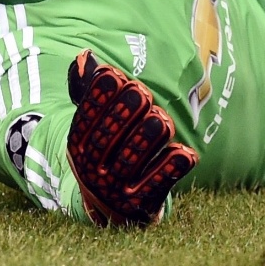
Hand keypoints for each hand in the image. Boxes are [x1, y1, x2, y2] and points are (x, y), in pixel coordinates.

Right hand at [65, 50, 195, 226]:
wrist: (114, 208)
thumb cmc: (108, 152)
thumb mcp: (94, 125)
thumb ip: (91, 91)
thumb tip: (86, 56)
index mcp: (78, 147)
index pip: (84, 121)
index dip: (97, 98)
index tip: (113, 74)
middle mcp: (92, 171)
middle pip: (105, 141)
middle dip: (122, 115)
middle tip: (142, 92)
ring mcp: (116, 191)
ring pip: (130, 163)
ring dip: (146, 139)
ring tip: (162, 118)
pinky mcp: (141, 205)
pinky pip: (156, 186)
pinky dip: (170, 170)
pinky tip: (186, 152)